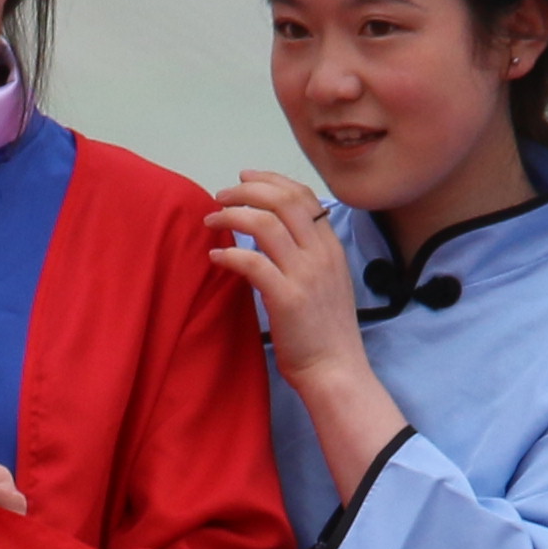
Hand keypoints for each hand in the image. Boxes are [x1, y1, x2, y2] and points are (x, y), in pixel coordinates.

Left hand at [204, 171, 368, 380]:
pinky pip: (252, 262)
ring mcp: (305, 275)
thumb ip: (307, 255)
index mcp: (331, 247)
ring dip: (232, 215)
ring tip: (211, 221)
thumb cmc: (325, 332)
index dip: (271, 180)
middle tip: (220, 196)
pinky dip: (229, 254)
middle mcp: (321, 254)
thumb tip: (275, 234)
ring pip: (265, 224)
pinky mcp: (287, 298)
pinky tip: (216, 258)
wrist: (336, 370)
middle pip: (283, 200)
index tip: (245, 178)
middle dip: (246, 190)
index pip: (303, 196)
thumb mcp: (327, 282)